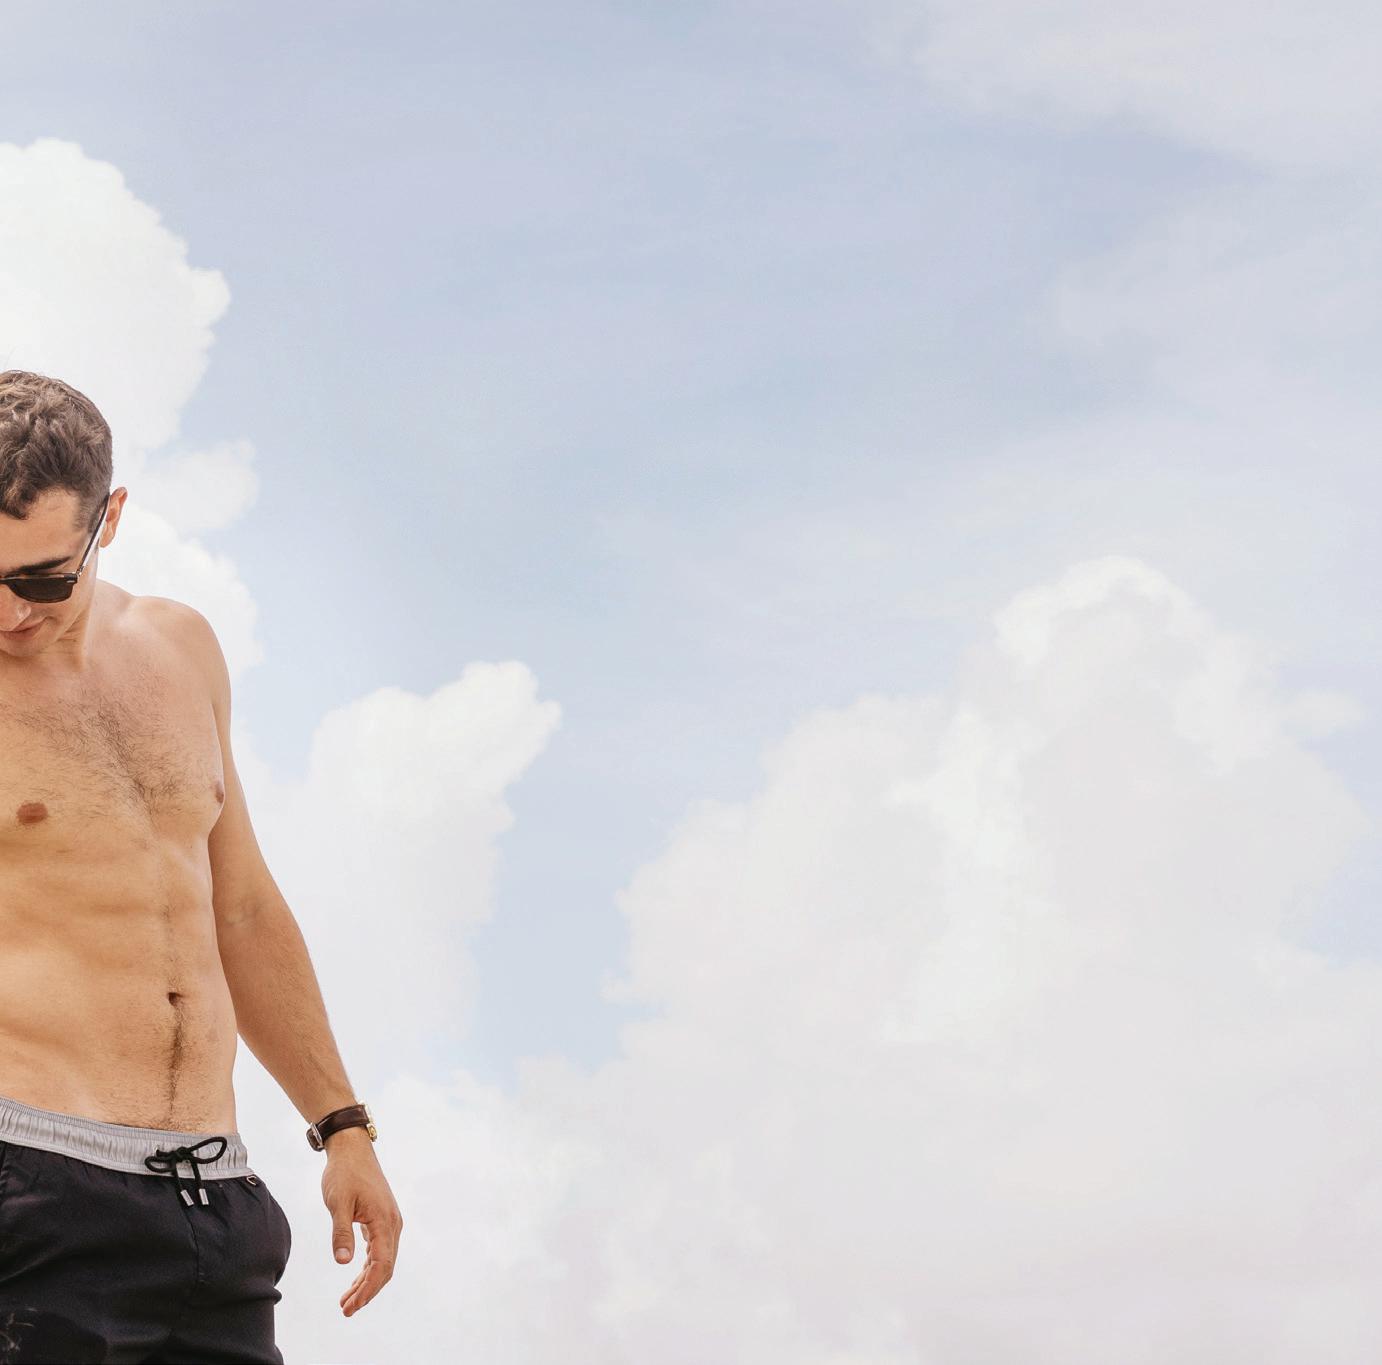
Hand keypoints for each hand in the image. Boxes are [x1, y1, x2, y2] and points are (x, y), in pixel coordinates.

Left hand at [321, 1133, 402, 1317]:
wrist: (351, 1148)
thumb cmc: (344, 1173)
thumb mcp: (338, 1203)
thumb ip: (341, 1233)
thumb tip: (343, 1263)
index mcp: (385, 1221)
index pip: (381, 1265)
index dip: (367, 1289)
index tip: (350, 1306)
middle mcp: (392, 1223)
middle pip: (385, 1267)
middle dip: (367, 1291)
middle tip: (345, 1310)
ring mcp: (388, 1221)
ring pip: (383, 1260)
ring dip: (366, 1281)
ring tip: (347, 1300)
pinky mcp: (381, 1218)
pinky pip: (379, 1250)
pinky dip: (368, 1267)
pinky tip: (355, 1277)